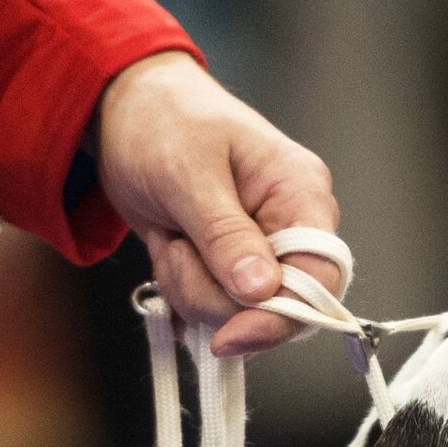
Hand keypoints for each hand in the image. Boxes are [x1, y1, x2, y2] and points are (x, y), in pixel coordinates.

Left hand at [93, 51, 342, 356]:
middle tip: (177, 248)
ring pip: (239, 314)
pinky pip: (215, 308)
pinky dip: (184, 291)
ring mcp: (264, 252)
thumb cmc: (164, 120)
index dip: (282, 316)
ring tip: (171, 238)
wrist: (127, 111)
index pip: (320, 277)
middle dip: (215, 294)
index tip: (230, 335)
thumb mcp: (188, 172)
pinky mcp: (233, 268)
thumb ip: (225, 234)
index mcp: (301, 195)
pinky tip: (172, 252)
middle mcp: (292, 228)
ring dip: (191, 288)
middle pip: (277, 306)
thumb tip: (262, 288)